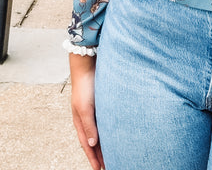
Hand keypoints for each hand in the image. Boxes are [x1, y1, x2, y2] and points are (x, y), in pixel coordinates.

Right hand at [69, 53, 104, 169]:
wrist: (87, 66)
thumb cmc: (84, 87)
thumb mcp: (85, 108)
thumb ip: (89, 126)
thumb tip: (93, 144)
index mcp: (80, 122)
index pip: (88, 145)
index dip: (93, 158)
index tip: (100, 169)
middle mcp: (87, 119)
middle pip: (94, 141)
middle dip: (100, 154)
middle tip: (109, 165)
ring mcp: (94, 111)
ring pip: (101, 132)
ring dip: (106, 144)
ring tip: (114, 154)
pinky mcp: (102, 104)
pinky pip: (106, 121)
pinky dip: (110, 130)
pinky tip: (117, 133)